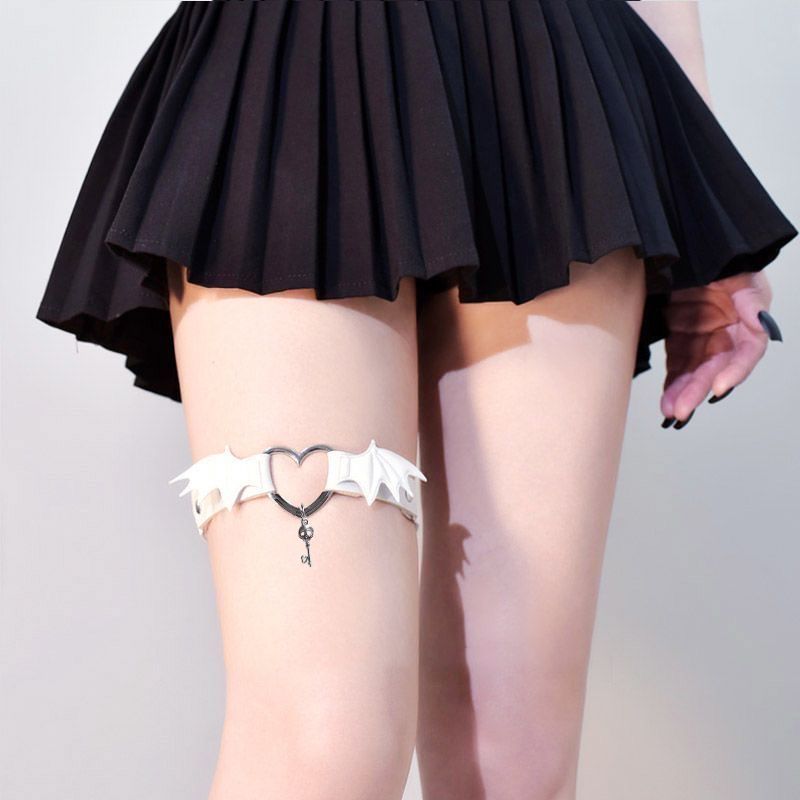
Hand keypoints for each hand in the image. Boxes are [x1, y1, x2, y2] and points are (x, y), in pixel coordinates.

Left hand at [660, 270, 781, 428]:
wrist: (692, 248)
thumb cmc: (724, 261)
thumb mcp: (743, 275)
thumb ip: (751, 300)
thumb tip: (762, 322)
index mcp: (747, 322)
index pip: (744, 353)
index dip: (734, 372)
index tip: (718, 389)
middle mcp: (726, 335)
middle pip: (714, 369)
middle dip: (697, 391)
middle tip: (681, 411)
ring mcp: (703, 338)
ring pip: (694, 372)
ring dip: (682, 393)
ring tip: (670, 411)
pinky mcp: (681, 338)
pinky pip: (677, 365)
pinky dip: (671, 383)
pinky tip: (665, 400)